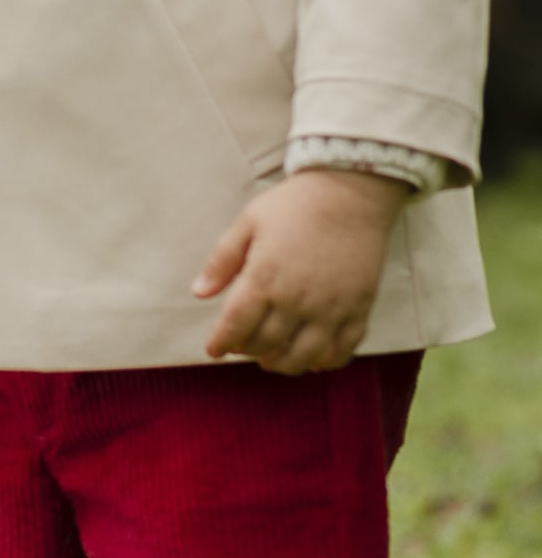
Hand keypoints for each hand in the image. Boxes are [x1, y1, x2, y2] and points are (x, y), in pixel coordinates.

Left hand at [194, 167, 407, 374]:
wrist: (351, 192)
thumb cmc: (295, 205)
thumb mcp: (249, 222)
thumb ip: (223, 260)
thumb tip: (199, 293)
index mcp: (265, 277)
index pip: (236, 325)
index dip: (221, 343)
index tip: (214, 350)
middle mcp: (296, 299)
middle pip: (266, 344)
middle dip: (248, 351)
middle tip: (242, 348)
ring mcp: (330, 307)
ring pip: (303, 356)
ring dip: (283, 365)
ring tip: (272, 360)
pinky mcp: (358, 308)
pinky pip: (343, 349)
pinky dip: (327, 362)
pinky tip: (314, 360)